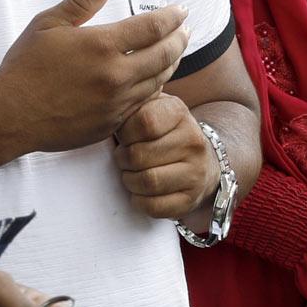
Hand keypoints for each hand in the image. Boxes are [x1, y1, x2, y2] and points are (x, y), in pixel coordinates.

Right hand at [0, 0, 189, 153]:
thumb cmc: (25, 66)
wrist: (10, 115)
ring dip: (171, 64)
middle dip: (180, 40)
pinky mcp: (112, 124)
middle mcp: (116, 75)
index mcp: (102, 45)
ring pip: (158, 81)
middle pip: (164, 55)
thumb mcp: (49, 23)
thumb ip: (83, 0)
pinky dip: (154, 88)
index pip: (152, 27)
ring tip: (175, 52)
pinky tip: (154, 80)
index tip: (181, 10)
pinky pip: (143, 103)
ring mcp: (116, 103)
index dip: (172, 16)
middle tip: (186, 30)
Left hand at [113, 93, 214, 219]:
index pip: (144, 122)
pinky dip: (139, 201)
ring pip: (147, 182)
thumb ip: (133, 101)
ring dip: (129, 181)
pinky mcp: (190, 200)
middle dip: (122, 160)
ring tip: (130, 174)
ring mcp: (196, 172)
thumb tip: (104, 100)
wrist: (203, 162)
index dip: (125, 133)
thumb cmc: (163, 133)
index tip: (124, 136)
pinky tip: (140, 191)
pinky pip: (154, 206)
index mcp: (178, 112)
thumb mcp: (153, 107)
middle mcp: (193, 141)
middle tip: (123, 158)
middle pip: (139, 156)